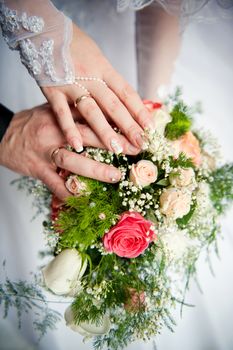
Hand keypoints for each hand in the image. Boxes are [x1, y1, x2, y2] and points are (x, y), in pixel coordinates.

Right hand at [0, 104, 137, 199]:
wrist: (4, 135)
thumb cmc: (35, 123)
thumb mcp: (55, 110)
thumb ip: (77, 114)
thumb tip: (109, 116)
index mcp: (61, 114)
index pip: (91, 116)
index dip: (115, 122)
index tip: (135, 129)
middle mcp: (54, 131)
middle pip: (86, 136)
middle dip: (113, 143)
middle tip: (134, 150)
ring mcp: (45, 151)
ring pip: (71, 160)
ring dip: (95, 169)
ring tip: (116, 176)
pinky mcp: (38, 169)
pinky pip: (55, 184)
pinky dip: (71, 194)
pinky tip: (87, 201)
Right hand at [42, 23, 152, 152]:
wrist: (44, 30)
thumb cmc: (74, 45)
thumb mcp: (97, 56)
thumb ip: (108, 78)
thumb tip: (126, 99)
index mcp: (104, 68)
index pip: (126, 93)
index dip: (140, 111)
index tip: (151, 128)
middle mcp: (90, 77)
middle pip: (113, 105)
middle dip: (129, 126)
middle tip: (141, 144)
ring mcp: (71, 85)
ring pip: (91, 111)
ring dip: (104, 132)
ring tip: (117, 149)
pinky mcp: (53, 91)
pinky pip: (62, 113)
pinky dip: (69, 129)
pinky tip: (78, 145)